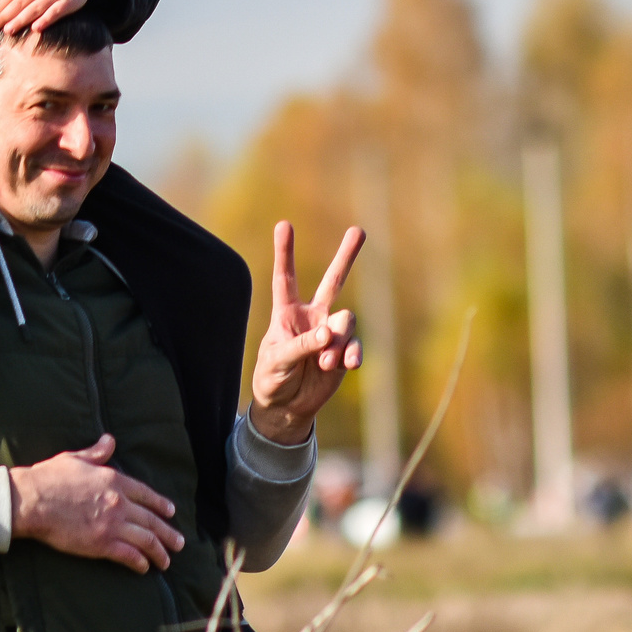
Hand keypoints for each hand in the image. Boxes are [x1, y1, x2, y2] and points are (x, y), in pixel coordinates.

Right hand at [7, 436, 184, 572]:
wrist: (32, 500)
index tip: (171, 512)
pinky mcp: (101, 544)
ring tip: (167, 561)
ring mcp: (112, 524)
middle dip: (168, 533)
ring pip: (146, 540)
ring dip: (159, 552)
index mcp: (114, 480)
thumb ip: (96, 453)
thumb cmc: (50, 478)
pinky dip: (139, 562)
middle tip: (179, 543)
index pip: (146, 494)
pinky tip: (144, 567)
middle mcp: (119, 502)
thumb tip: (110, 440)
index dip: (160, 504)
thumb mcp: (76, 458)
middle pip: (152, 520)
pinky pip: (128, 555)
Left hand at [247, 223, 363, 444]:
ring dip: (338, 340)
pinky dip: (352, 354)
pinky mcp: (344, 352)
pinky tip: (348, 364)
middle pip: (332, 281)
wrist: (287, 407)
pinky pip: (355, 346)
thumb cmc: (272, 378)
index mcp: (286, 313)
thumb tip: (328, 332)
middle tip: (359, 230)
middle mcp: (312, 317)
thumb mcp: (277, 361)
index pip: (285, 278)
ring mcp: (331, 333)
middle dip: (346, 256)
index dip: (284, 252)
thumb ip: (302, 344)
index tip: (284, 224)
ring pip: (346, 320)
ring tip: (326, 362)